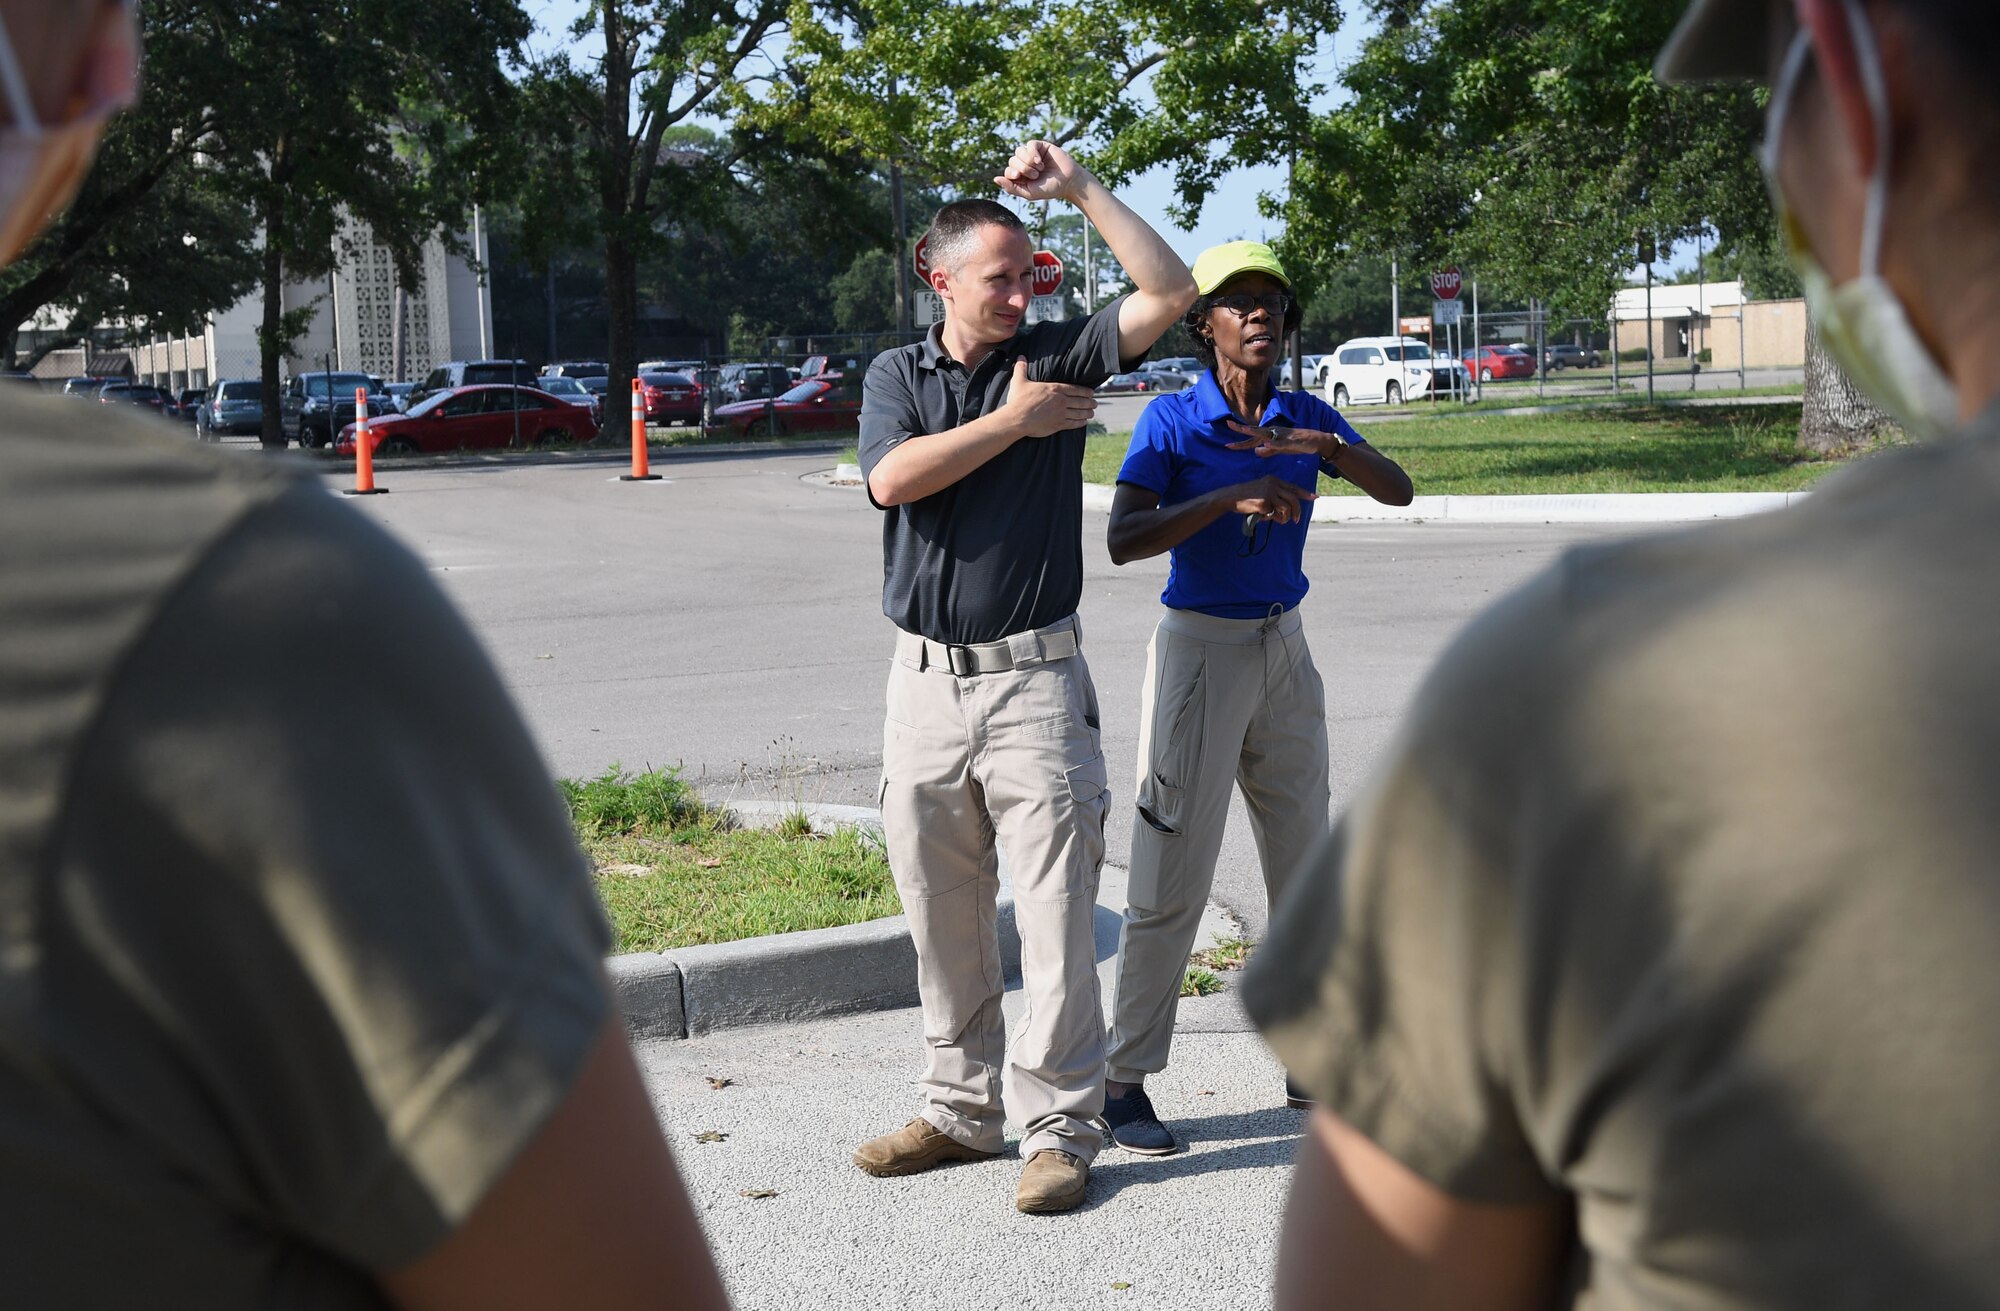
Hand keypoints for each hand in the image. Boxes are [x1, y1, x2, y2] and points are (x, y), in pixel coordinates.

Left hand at [994, 140, 1091, 204]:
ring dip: (1027, 161)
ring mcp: (1032, 154)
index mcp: (1020, 176)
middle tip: (1035, 175)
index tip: (1019, 176)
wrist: (1069, 182)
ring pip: (1018, 151)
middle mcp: (1024, 164)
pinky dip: (1033, 153)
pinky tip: (1040, 161)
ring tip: (1039, 169)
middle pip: (1012, 160)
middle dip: (1022, 168)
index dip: (1011, 172)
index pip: (1008, 171)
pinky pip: (1029, 144)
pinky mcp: (1040, 146)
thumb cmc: (1050, 189)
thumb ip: (1012, 187)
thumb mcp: (1029, 193)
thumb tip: (995, 179)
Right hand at [1002, 357, 1096, 437]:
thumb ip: (1022, 369)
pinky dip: (1080, 423)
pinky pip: (1073, 424)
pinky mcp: (1058, 425)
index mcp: (1055, 389)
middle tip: (1095, 403)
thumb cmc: (1018, 400)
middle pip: (1081, 401)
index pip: (1075, 389)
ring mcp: (1061, 414)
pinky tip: (1084, 422)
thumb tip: (1020, 357)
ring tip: (1092, 413)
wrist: (1016, 419)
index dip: (1086, 391)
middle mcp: (1061, 401)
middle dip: (1090, 402)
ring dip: (1087, 413)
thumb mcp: (1019, 381)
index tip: (1092, 393)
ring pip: (1079, 413)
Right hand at [1222, 474, 1314, 524]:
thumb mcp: (1262, 491)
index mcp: (1273, 480)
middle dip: (1297, 512)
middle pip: (1293, 499)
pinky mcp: (1264, 501)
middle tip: (1296, 521)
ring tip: (1277, 520)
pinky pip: (1274, 514)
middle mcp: (1273, 484)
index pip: (1293, 487)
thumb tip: (1287, 511)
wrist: (1230, 497)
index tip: (1315, 497)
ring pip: (1286, 508)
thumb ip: (1275, 497)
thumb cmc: (1245, 497)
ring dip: (1284, 518)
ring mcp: (1269, 492)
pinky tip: (1262, 517)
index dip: (1305, 493)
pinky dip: (1270, 518)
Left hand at [1225, 419, 1347, 460]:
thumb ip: (1268, 452)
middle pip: (1255, 433)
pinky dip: (1274, 444)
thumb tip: (1255, 452)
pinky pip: (1282, 442)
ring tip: (1243, 430)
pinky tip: (1266, 444)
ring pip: (1266, 434)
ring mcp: (1283, 435)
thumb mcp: (1280, 450)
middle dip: (1242, 429)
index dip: (1240, 442)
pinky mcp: (1292, 440)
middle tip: (1228, 424)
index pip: (1252, 440)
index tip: (1227, 444)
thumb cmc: (1297, 445)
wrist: (1316, 442)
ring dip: (1255, 432)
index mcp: (1271, 436)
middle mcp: (1274, 433)